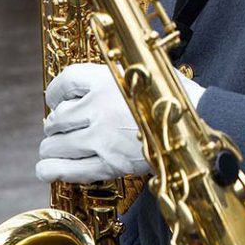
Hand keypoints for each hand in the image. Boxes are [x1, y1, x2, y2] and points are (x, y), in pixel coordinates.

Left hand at [36, 62, 204, 183]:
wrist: (198, 130)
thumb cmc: (178, 100)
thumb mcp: (148, 75)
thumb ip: (117, 79)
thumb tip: (88, 90)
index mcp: (108, 79)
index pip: (65, 81)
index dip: (55, 92)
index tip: (55, 99)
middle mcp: (99, 107)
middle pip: (57, 116)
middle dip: (55, 124)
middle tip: (59, 128)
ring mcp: (101, 138)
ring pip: (57, 143)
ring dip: (51, 146)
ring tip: (54, 148)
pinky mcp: (109, 164)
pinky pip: (67, 169)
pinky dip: (51, 169)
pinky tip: (45, 168)